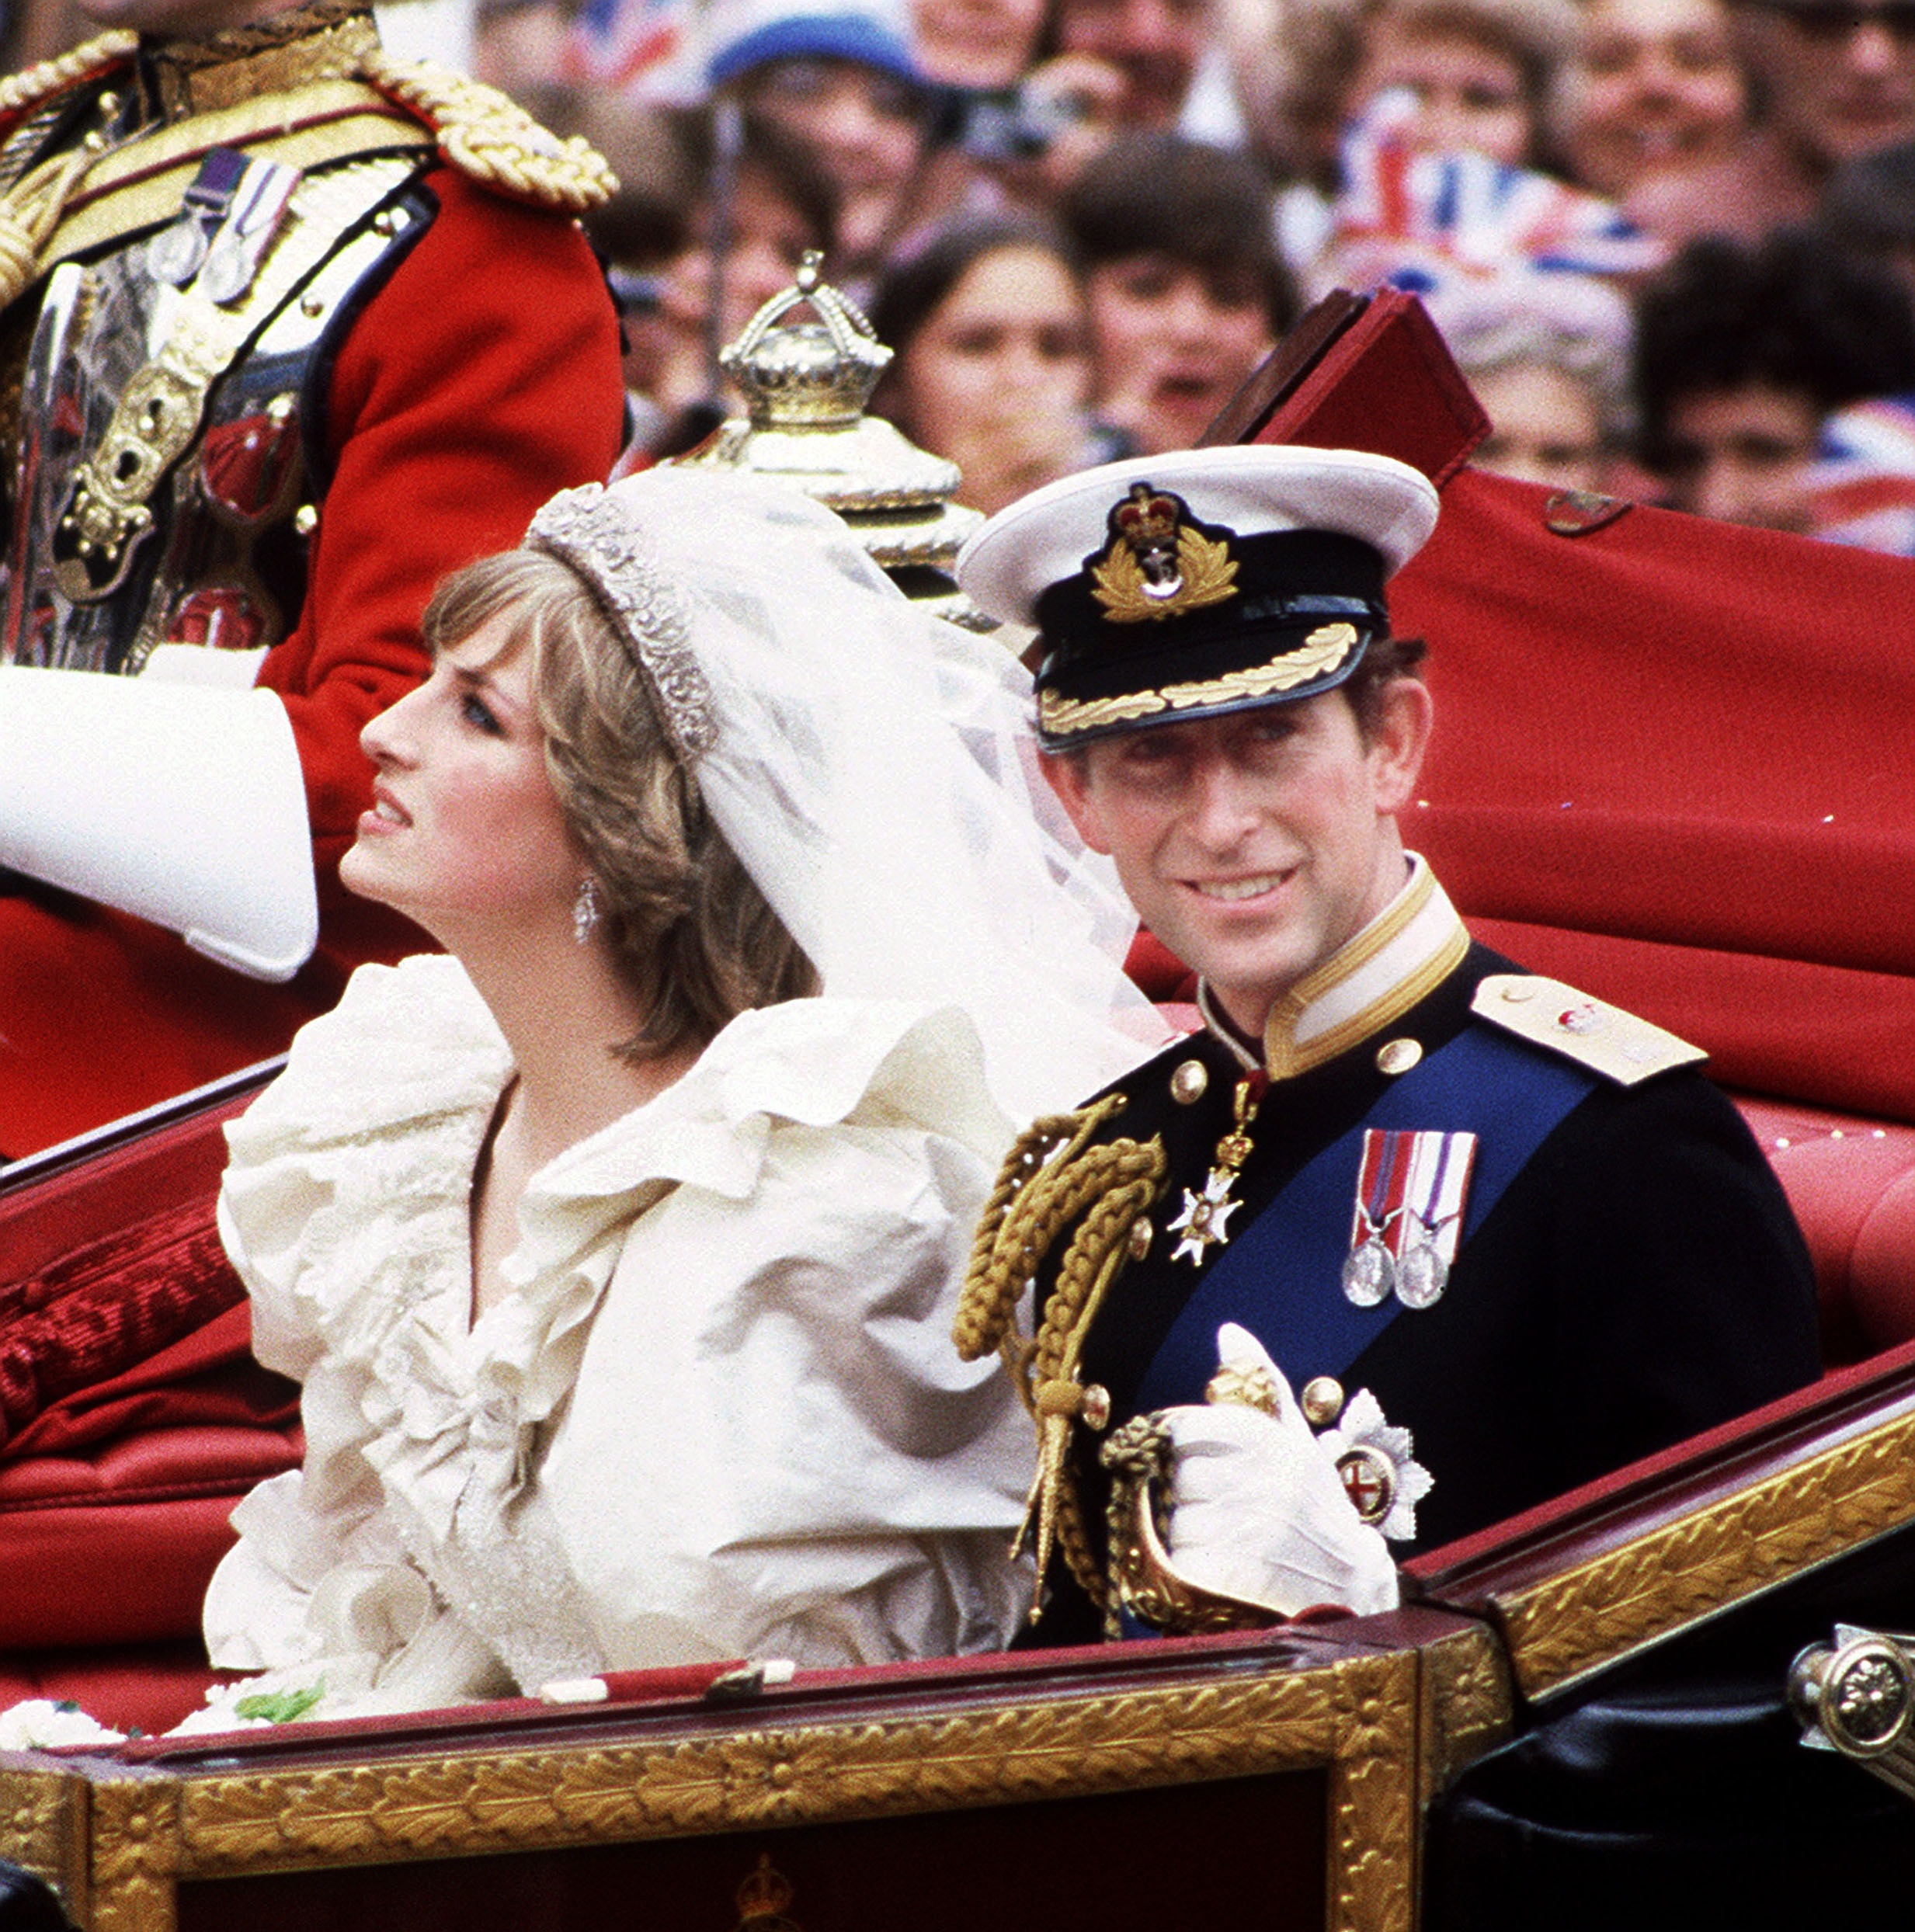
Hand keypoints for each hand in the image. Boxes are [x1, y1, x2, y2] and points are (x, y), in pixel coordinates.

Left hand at [1159, 1324, 1398, 1616]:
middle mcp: (1265, 1485)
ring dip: (1190, 1533)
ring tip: (1226, 1538)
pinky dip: (1193, 1568)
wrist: (1355, 1584)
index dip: (1182, 1445)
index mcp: (1274, 1445)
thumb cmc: (1317, 1504)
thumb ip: (1263, 1383)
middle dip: (1189, 1492)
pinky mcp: (1238, 1581)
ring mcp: (1252, 1535)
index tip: (1193, 1457)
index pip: (1187, 1429)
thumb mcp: (1297, 1440)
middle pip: (1177, 1477)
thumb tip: (1229, 1332)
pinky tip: (1221, 1567)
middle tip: (1219, 1505)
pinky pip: (1182, 1563)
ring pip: (1175, 1522)